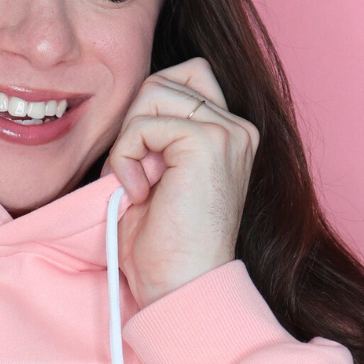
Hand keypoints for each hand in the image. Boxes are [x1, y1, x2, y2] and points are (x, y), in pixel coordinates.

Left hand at [108, 58, 259, 308]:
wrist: (182, 286)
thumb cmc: (164, 244)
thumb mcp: (159, 173)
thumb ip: (156, 131)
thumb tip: (131, 103)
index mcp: (230, 133)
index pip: (182, 77)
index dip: (147, 111)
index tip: (142, 165)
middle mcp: (237, 128)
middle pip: (164, 79)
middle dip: (134, 122)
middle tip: (136, 174)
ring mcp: (228, 132)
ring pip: (152, 92)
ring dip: (128, 141)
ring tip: (138, 186)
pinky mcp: (208, 142)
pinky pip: (144, 123)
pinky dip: (126, 157)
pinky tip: (140, 193)